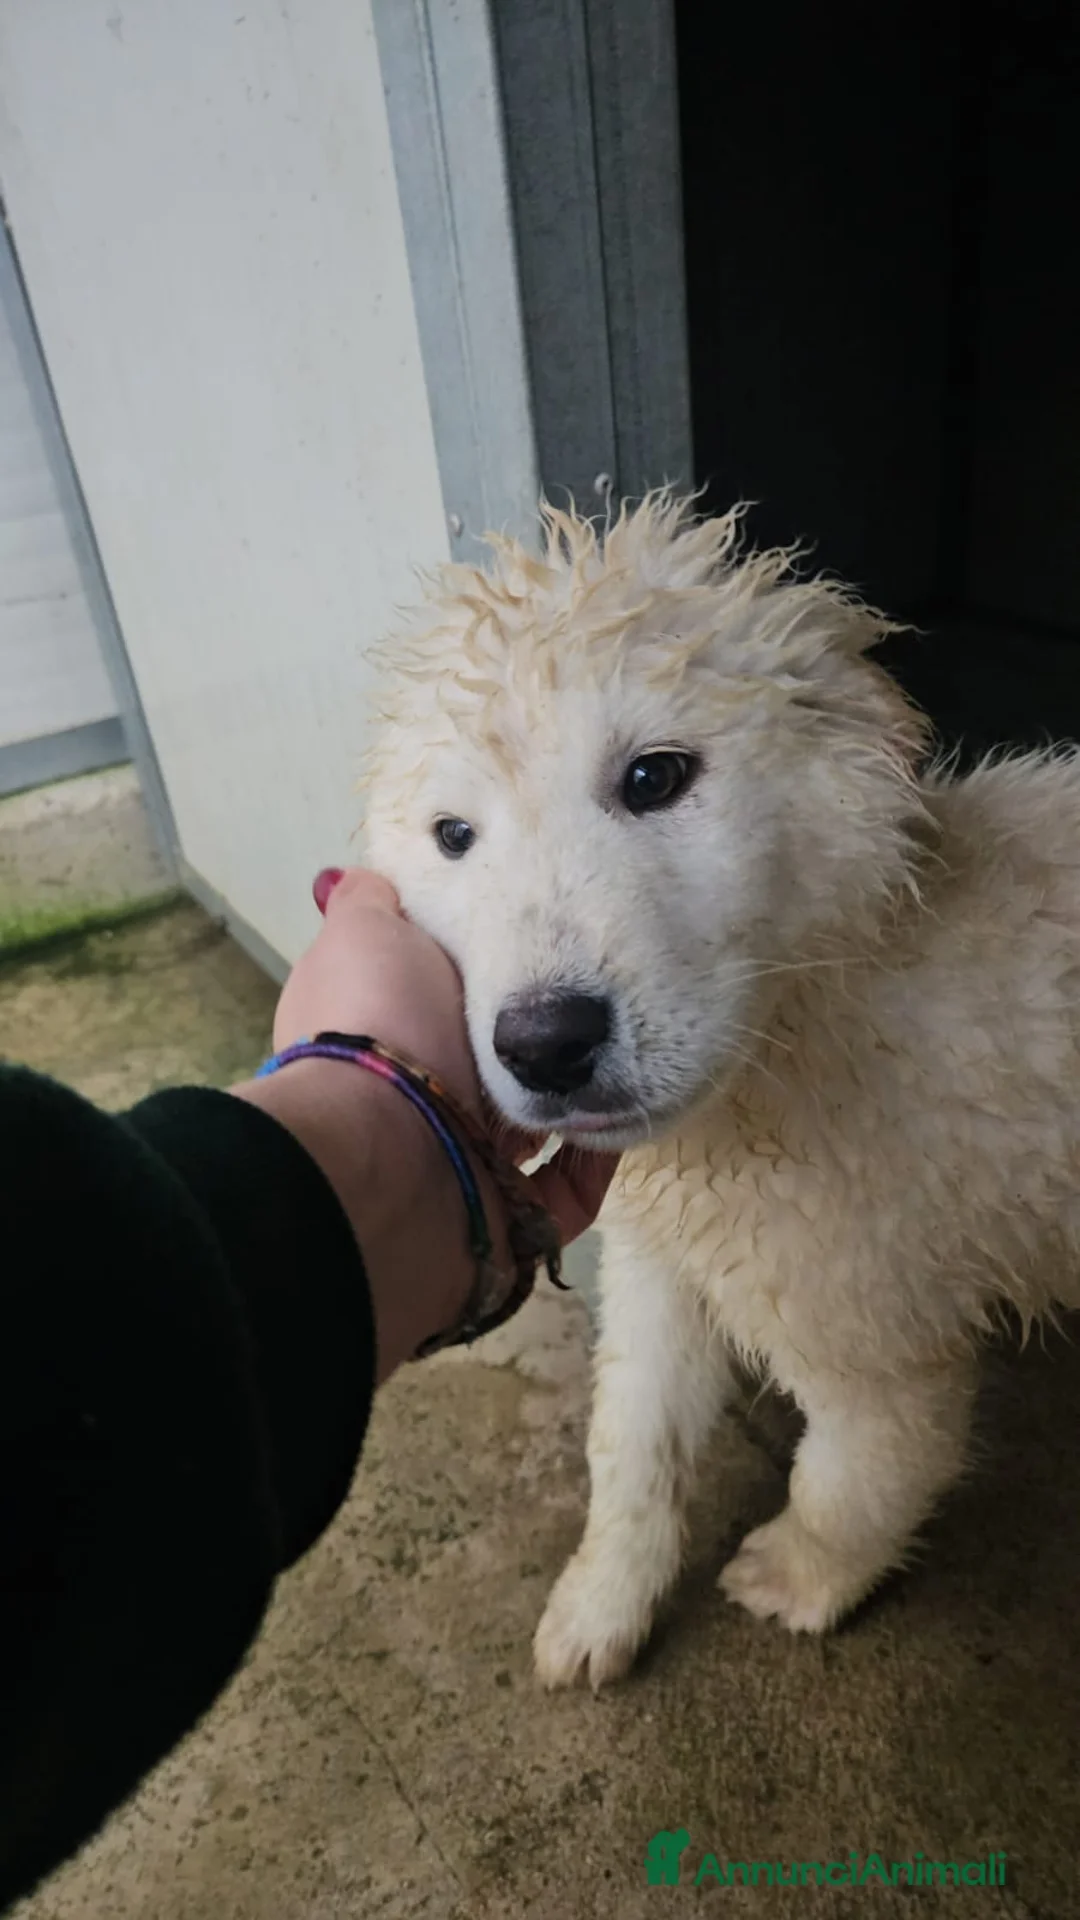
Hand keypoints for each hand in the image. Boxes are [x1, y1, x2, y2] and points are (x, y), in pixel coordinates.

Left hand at [276, 868, 617, 1245]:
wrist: (384, 1156)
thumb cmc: (376, 1027)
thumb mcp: (364, 934)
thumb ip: (370, 905)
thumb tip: (360, 881)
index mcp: (377, 1036)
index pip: (430, 999)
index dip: (475, 968)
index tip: (529, 937)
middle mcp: (412, 1102)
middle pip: (487, 1066)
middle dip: (534, 1040)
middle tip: (594, 997)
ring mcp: (456, 1167)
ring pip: (530, 1131)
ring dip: (574, 1100)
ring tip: (622, 1053)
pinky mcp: (505, 1220)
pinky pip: (567, 1191)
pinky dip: (596, 1156)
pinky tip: (623, 1112)